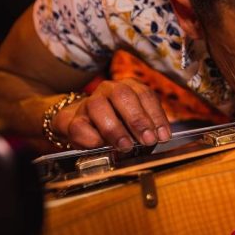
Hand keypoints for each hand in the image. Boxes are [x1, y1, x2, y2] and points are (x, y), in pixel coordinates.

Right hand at [51, 79, 170, 150]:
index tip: (163, 136)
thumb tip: (158, 138)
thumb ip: (148, 129)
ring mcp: (88, 102)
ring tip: (126, 146)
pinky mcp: (71, 119)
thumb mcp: (138, 126)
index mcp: (129, 87)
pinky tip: (102, 146)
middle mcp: (109, 89)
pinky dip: (92, 139)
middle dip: (137, 119)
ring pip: (98, 106)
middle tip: (147, 140)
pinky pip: (79, 126)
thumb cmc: (119, 126)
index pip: (145, 94)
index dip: (156, 115)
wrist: (84, 127)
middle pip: (122, 95)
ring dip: (114, 129)